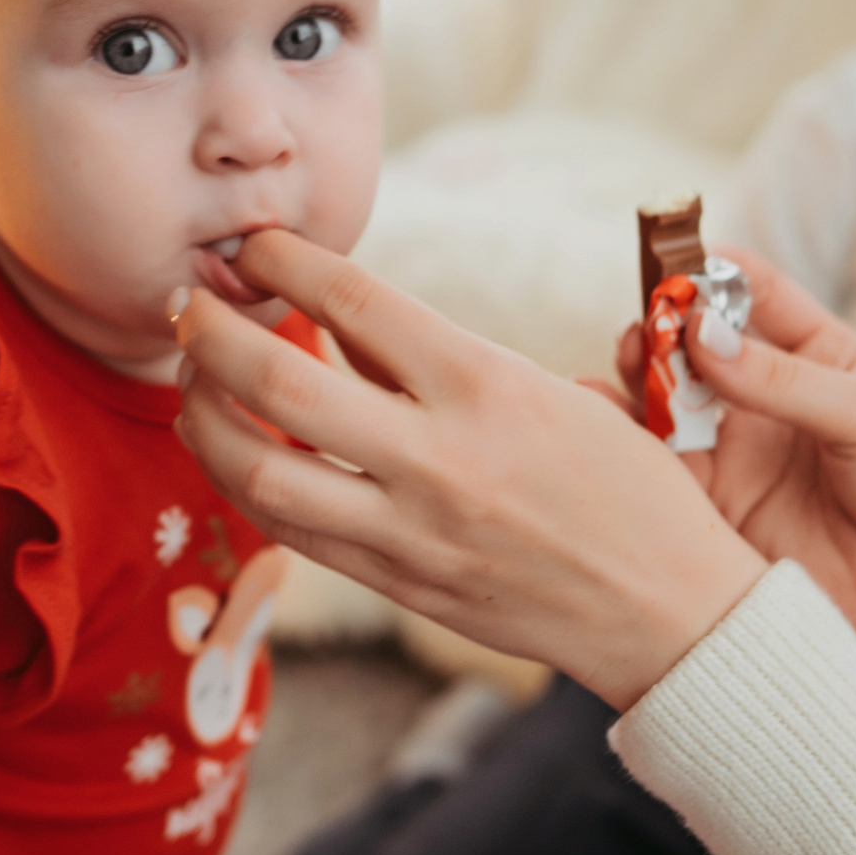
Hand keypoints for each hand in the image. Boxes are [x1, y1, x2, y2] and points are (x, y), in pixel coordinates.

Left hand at [174, 230, 766, 709]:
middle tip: (185, 302)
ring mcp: (412, 532)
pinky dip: (246, 484)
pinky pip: (293, 534)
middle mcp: (440, 459)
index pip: (355, 304)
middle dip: (209, 333)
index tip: (253, 244)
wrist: (670, 611)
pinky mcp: (400, 586)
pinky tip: (232, 451)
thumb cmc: (627, 487)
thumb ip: (439, 360)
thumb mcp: (548, 392)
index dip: (284, 261)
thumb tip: (338, 317)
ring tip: (192, 379)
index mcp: (488, 388)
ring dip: (203, 417)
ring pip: (261, 474)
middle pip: (278, 387)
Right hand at [623, 251, 855, 760]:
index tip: (677, 264)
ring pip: (661, 400)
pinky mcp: (707, 513)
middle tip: (648, 326)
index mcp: (819, 359)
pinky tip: (600, 423)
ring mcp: (732, 457)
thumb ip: (785, 378)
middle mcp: (765, 403)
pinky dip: (619, 442)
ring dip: (635, 376)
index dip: (712, 272)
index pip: (753, 292)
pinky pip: (651, 469)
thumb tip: (703, 335)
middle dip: (661, 323)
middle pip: (693, 342)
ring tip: (627, 366)